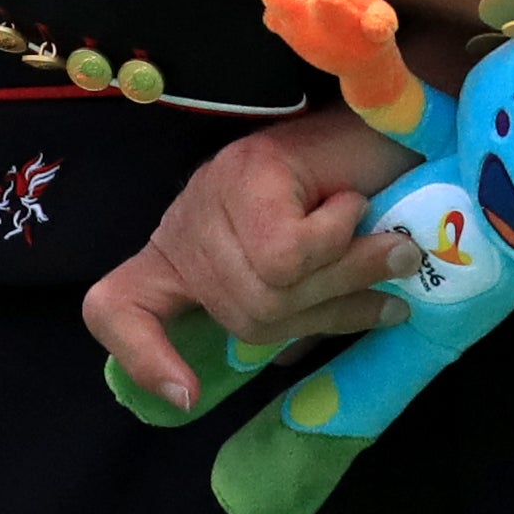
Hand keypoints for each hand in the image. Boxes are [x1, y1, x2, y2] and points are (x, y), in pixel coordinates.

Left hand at [80, 104, 420, 407]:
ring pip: (271, 285)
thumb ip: (298, 310)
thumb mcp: (318, 270)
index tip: (188, 394)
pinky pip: (290, 252)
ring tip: (379, 240)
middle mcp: (188, 224)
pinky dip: (337, 238)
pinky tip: (353, 205)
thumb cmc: (356, 193)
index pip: (117, 307)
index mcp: (188, 255)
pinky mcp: (247, 170)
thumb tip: (286, 362)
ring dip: (344, 270)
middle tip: (385, 273)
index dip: (140, 356)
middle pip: (247, 316)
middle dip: (330, 306)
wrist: (395, 119)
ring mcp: (214, 192)